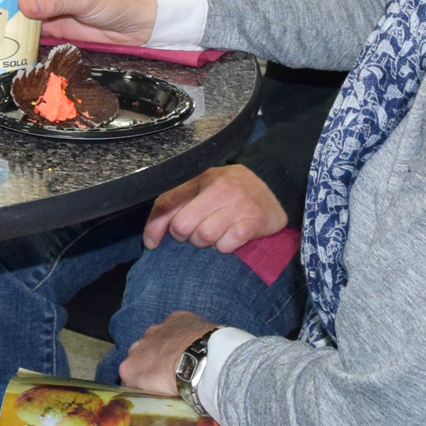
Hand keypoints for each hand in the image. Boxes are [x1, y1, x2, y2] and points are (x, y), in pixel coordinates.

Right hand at [118, 310, 216, 397]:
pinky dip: (182, 332)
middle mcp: (137, 346)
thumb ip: (149, 392)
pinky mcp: (176, 317)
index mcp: (128, 368)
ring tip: (184, 356)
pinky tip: (194, 341)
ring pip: (158, 337)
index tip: (156, 386)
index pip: (130, 376)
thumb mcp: (158, 399)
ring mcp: (156, 329)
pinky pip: (176, 324)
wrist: (203, 363)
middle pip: (142, 354)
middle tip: (171, 372)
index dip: (142, 381)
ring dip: (167, 345)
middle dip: (153, 361)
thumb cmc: (180, 386)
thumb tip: (153, 393)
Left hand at [141, 166, 287, 252]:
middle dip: (185, 236)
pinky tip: (230, 239)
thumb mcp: (203, 187)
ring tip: (216, 234)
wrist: (274, 184)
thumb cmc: (230, 191)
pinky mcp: (255, 220)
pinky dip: (226, 247)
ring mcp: (237, 204)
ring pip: (204, 236)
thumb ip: (177, 204)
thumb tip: (151, 238)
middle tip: (196, 234)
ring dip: (207, 243)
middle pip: (182, 226)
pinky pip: (228, 243)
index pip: (166, 204)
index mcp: (199, 179)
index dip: (154, 228)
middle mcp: (217, 189)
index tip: (152, 244)